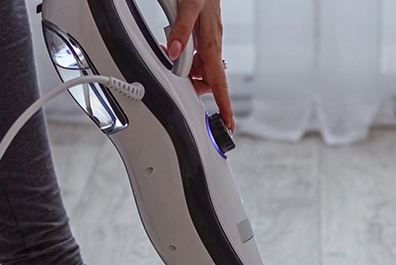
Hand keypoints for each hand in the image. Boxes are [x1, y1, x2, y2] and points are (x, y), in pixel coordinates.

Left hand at [165, 0, 233, 130]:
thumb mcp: (189, 6)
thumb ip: (180, 30)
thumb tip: (173, 53)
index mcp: (212, 43)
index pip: (220, 81)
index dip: (224, 104)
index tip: (227, 122)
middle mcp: (212, 45)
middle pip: (207, 79)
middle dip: (193, 85)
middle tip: (176, 83)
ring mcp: (207, 41)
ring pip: (198, 68)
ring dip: (184, 70)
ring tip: (168, 58)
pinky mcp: (200, 36)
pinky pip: (193, 56)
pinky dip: (181, 58)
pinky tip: (170, 49)